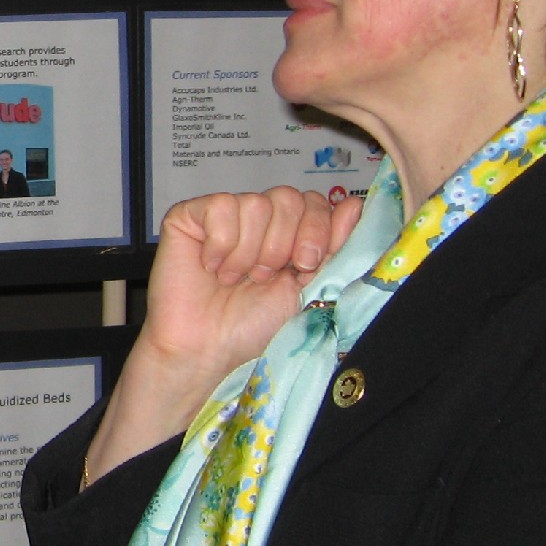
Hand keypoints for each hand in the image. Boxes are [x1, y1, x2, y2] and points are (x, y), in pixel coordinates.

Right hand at [83, 187, 361, 481]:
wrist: (208, 347)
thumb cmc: (255, 325)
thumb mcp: (308, 288)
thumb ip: (334, 248)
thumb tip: (355, 206)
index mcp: (289, 232)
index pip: (314, 201)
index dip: (316, 230)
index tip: (305, 266)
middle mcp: (259, 218)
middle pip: (288, 197)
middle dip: (282, 244)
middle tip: (263, 277)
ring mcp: (224, 214)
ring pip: (255, 203)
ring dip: (249, 251)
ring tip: (236, 278)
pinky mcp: (190, 216)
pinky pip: (219, 207)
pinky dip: (220, 244)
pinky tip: (212, 266)